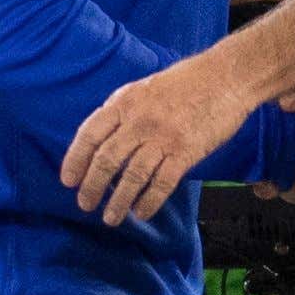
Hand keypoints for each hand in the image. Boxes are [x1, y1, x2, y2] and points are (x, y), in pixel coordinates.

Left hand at [64, 53, 260, 225]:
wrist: (226, 77)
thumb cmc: (187, 81)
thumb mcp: (144, 87)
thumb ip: (123, 111)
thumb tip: (103, 139)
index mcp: (125, 101)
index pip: (90, 134)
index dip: (75, 160)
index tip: (68, 180)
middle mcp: (139, 120)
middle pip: (106, 160)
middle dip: (92, 186)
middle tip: (86, 203)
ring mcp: (162, 137)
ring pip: (132, 176)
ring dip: (118, 201)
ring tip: (111, 217)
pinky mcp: (185, 152)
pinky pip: (161, 183)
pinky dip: (149, 201)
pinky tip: (142, 212)